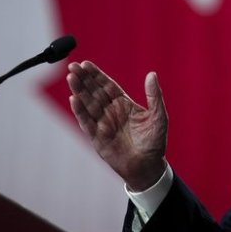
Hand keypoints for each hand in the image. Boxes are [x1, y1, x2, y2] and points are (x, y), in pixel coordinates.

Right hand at [67, 60, 167, 190]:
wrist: (148, 167)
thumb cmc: (154, 142)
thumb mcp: (159, 116)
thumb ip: (154, 96)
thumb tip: (152, 74)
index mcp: (123, 104)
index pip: (107, 86)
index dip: (96, 75)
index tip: (85, 64)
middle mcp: (111, 112)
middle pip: (94, 92)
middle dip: (84, 79)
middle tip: (73, 66)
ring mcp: (103, 124)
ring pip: (88, 104)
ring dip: (79, 91)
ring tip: (71, 78)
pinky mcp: (97, 138)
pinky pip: (87, 122)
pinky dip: (80, 111)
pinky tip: (74, 99)